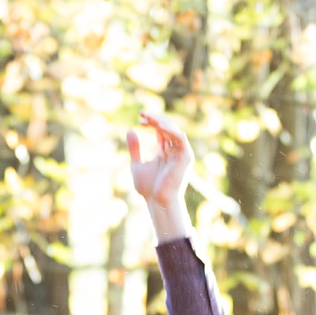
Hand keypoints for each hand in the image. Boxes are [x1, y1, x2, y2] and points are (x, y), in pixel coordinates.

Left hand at [127, 111, 192, 242]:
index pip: (161, 130)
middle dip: (155, 118)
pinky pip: (179, 138)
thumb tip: (130, 130)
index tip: (139, 117)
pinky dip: (170, 130)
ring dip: (161, 121)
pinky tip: (158, 125)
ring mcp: (181, 153)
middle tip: (142, 113)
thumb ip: (135, 148)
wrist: (158, 201)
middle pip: (167, 128)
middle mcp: (174, 150)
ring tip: (148, 117)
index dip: (151, 122)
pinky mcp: (185, 157)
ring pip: (174, 130)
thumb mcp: (137, 164)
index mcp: (165, 151)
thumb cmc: (148, 188)